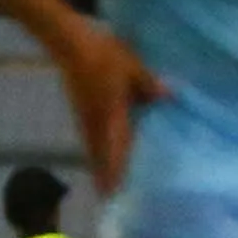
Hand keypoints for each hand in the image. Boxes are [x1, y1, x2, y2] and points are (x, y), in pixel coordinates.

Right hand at [53, 25, 167, 194]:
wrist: (69, 44)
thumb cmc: (103, 56)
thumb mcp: (133, 68)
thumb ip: (149, 85)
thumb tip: (168, 98)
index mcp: (111, 115)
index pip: (114, 151)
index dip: (114, 173)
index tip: (111, 194)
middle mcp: (95, 121)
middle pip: (98, 154)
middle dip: (102, 174)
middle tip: (106, 194)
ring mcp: (83, 115)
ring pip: (91, 146)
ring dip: (97, 162)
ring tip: (102, 177)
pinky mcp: (78, 108)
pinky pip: (88, 135)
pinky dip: (93, 147)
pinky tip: (98, 147)